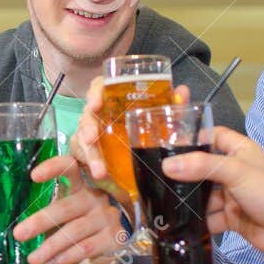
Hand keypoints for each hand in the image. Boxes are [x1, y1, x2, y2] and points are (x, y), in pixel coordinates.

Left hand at [12, 153, 128, 263]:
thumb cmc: (61, 240)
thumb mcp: (36, 229)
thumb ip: (9, 218)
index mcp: (75, 188)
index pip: (69, 167)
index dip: (53, 168)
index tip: (33, 176)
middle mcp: (93, 198)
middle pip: (65, 206)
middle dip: (39, 221)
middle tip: (18, 234)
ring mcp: (105, 218)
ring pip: (73, 231)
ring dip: (50, 247)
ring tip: (32, 259)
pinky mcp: (113, 239)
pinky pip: (85, 247)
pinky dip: (65, 258)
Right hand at [73, 78, 191, 191]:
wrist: (159, 166)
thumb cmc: (159, 134)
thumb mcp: (170, 121)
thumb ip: (174, 107)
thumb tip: (181, 92)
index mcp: (118, 101)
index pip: (101, 87)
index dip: (95, 92)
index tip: (96, 104)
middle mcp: (103, 116)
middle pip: (88, 114)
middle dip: (88, 126)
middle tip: (92, 138)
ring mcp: (95, 135)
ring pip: (82, 138)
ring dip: (90, 153)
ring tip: (100, 171)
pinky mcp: (91, 155)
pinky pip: (82, 157)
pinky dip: (90, 166)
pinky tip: (100, 176)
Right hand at [161, 126, 263, 262]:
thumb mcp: (235, 172)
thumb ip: (201, 167)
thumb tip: (167, 166)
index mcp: (241, 152)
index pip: (214, 136)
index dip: (195, 138)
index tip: (170, 146)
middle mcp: (235, 171)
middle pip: (204, 168)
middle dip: (185, 174)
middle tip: (159, 177)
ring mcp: (232, 195)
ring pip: (204, 195)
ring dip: (189, 200)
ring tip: (164, 202)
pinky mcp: (230, 217)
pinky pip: (208, 217)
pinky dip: (196, 221)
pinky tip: (179, 223)